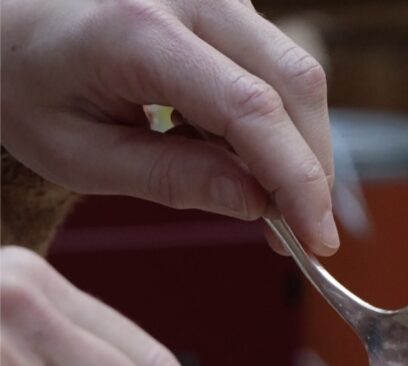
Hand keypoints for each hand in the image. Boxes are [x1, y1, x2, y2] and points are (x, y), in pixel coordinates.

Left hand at [0, 0, 337, 255]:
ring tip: (267, 207)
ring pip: (294, 73)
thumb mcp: (79, 153)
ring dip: (298, 149)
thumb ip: (169, 178)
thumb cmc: (27, 84)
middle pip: (294, 84)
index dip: (298, 181)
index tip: (317, 240)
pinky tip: (243, 161)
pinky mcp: (221, 2)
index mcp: (138, 31)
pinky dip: (276, 125)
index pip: (252, 111)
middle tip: (303, 237)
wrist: (5, 19)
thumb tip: (256, 204)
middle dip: (312, 171)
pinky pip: (273, 65)